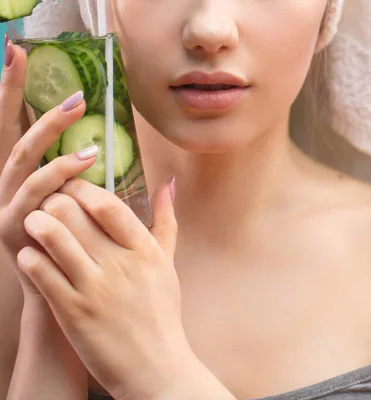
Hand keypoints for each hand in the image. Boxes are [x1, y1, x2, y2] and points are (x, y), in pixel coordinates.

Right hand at [0, 41, 93, 296]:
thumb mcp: (81, 205)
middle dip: (33, 112)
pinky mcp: (12, 232)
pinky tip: (80, 174)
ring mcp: (7, 208)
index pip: (15, 126)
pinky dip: (55, 185)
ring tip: (89, 150)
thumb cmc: (79, 245)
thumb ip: (83, 176)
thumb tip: (101, 147)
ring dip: (55, 155)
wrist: (64, 294)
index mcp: (24, 176)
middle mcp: (8, 187)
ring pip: (23, 170)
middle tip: (71, 96)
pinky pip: (33, 203)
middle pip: (13, 141)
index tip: (17, 53)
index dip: (12, 90)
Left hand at [15, 176, 202, 398]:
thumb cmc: (161, 312)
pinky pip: (40, 271)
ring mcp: (95, 288)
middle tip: (48, 203)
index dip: (81, 189)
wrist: (155, 366)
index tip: (71, 186)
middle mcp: (121, 265)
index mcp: (145, 250)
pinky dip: (30, 257)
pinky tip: (33, 256)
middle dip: (53, 201)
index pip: (107, 205)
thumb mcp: (167, 263)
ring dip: (36, 223)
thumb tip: (169, 183)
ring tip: (35, 223)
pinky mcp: (72, 311)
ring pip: (52, 237)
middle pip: (72, 213)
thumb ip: (166, 220)